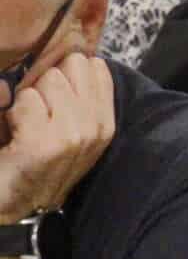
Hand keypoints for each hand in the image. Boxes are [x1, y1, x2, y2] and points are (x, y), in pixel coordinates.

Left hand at [0, 53, 114, 221]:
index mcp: (105, 122)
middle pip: (70, 66)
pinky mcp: (47, 143)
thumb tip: (77, 55)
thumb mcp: (68, 128)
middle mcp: (96, 128)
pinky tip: (15, 136)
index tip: (52, 100)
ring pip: (48, 80)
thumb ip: (80, 96)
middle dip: (47, 84)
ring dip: (28, 99)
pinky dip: (13, 114)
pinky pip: (26, 100)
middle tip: (37, 115)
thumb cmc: (33, 161)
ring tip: (25, 126)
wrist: (10, 203)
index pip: (94, 66)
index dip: (65, 75)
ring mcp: (74, 136)